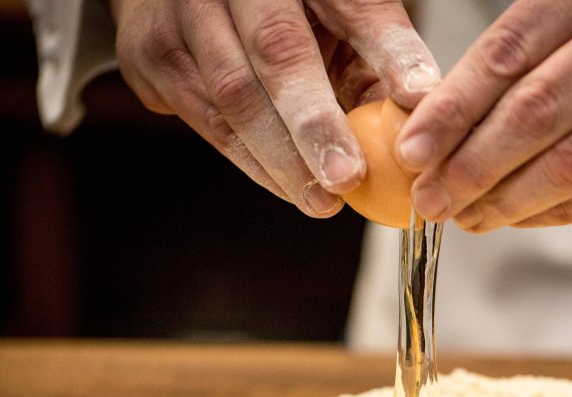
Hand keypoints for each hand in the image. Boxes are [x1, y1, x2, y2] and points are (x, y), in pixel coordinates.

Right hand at [109, 0, 439, 217]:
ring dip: (280, 160)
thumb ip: (381, 53)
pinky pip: (204, 119)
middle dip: (313, 127)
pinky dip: (250, 159)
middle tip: (345, 180)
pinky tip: (285, 184)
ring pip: (231, 98)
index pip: (353, 8)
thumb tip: (422, 113)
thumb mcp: (341, 9)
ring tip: (321, 200)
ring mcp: (178, 14)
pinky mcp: (149, 54)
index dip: (387, 56)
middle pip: (275, 56)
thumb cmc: (287, 5)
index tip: (414, 106)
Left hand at [395, 0, 571, 231]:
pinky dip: (561, 210)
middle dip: (471, 165)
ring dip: (510, 199)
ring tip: (467, 219)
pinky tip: (522, 220)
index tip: (412, 148)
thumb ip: (549, 42)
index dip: (452, 107)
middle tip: (429, 199)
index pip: (508, 52)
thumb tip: (463, 109)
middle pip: (534, 112)